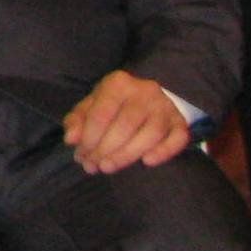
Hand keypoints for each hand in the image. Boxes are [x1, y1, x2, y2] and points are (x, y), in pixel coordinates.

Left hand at [62, 70, 193, 174]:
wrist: (149, 96)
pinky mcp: (180, 121)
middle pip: (125, 125)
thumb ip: (77, 121)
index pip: (101, 114)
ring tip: (109, 167)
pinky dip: (164, 151)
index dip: (88, 139)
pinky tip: (147, 162)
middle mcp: (144, 91)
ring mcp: (165, 106)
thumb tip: (70, 139)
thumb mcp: (91, 106)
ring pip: (151, 133)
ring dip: (128, 155)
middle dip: (105, 150)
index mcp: (118, 83)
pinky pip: (178, 137)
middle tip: (93, 166)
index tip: (81, 157)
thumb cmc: (113, 105)